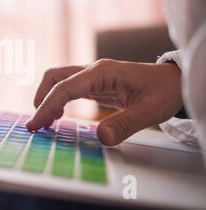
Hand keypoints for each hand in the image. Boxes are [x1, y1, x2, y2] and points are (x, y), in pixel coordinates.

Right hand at [26, 59, 182, 145]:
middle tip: (37, 124)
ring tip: (47, 122)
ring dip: (48, 98)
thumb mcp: (149, 110)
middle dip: (41, 98)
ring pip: (59, 81)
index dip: (46, 105)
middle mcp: (93, 70)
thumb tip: (101, 139)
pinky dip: (58, 100)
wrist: (174, 82)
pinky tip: (58, 115)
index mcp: (101, 72)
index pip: (64, 88)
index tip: (35, 124)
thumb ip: (124, 124)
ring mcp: (93, 76)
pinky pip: (69, 89)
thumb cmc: (164, 91)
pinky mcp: (95, 84)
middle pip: (55, 77)